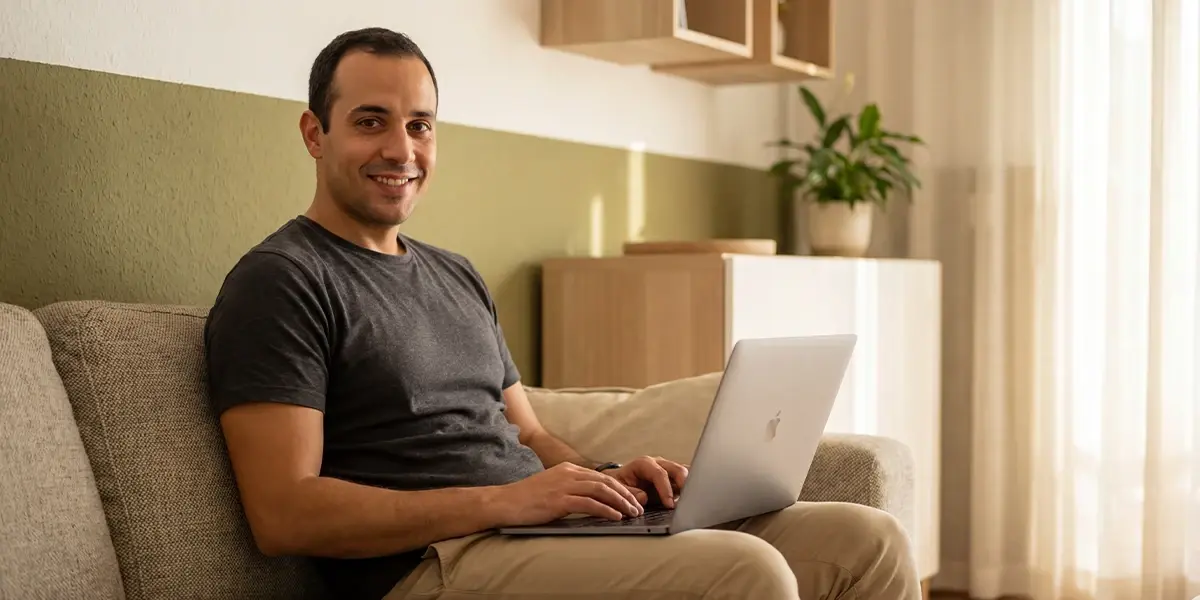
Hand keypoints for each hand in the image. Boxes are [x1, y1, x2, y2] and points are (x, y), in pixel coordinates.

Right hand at [491, 462, 643, 526]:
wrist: (504, 502)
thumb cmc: (527, 500)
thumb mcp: (552, 489)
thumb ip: (571, 491)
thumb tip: (592, 502)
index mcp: (568, 469)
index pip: (601, 477)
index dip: (620, 488)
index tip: (632, 499)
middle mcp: (568, 474)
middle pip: (605, 481)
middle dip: (625, 495)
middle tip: (638, 507)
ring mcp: (563, 486)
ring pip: (601, 490)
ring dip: (620, 502)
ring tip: (632, 513)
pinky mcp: (558, 500)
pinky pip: (589, 503)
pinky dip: (606, 510)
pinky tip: (615, 518)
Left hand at [607, 456, 689, 508]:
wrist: (620, 481)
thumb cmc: (620, 483)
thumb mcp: (619, 487)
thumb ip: (630, 492)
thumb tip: (643, 497)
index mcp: (644, 464)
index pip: (660, 474)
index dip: (666, 489)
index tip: (670, 504)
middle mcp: (658, 463)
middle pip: (677, 469)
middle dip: (684, 485)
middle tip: (686, 502)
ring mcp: (668, 469)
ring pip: (685, 473)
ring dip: (691, 486)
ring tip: (692, 501)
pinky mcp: (674, 478)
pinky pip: (687, 479)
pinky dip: (692, 487)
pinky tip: (693, 499)